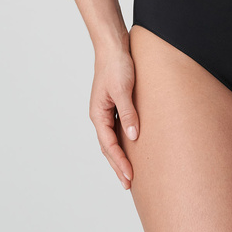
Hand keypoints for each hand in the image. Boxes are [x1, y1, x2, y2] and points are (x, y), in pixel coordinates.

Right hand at [89, 46, 139, 190]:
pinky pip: (117, 130)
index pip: (109, 145)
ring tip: (129, 174)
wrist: (113, 46)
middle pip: (107, 147)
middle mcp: (100, 115)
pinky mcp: (114, 105)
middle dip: (117, 166)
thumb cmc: (117, 65)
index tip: (130, 177)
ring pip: (111, 140)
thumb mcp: (123, 89)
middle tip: (128, 185)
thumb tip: (133, 137)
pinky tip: (131, 148)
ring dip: (119, 157)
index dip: (120, 162)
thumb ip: (128, 113)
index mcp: (98, 114)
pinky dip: (122, 143)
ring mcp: (106, 111)